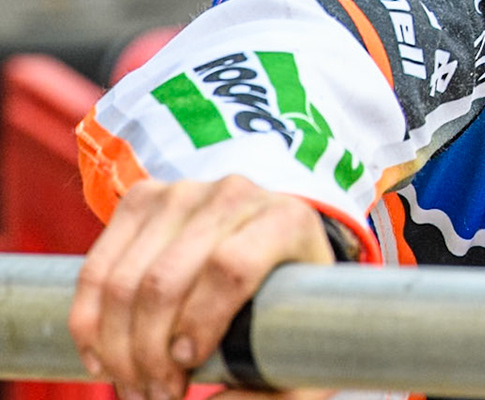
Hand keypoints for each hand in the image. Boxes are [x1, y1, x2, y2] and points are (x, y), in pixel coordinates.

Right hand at [69, 175, 334, 399]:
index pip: (231, 268)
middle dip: (148, 353)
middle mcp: (236, 195)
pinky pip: (97, 269)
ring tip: (133, 384)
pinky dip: (89, 322)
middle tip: (155, 395)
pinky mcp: (142, 200)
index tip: (189, 366)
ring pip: (125, 280)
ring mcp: (184, 193)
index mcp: (287, 221)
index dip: (201, 323)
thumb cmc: (293, 306)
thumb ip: (272, 392)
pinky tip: (102, 357)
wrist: (277, 247)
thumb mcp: (306, 352)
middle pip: (167, 280)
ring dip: (116, 347)